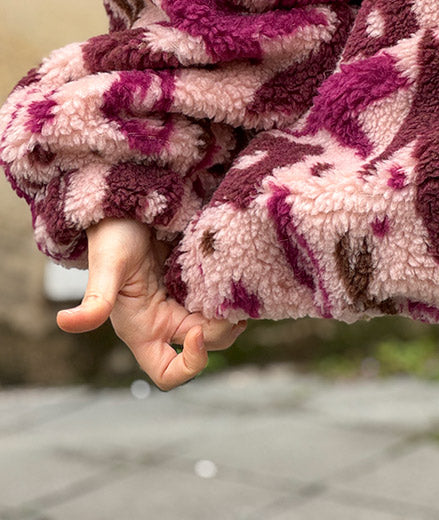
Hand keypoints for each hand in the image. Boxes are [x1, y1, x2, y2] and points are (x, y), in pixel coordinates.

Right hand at [56, 218, 245, 389]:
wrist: (127, 201)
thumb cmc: (111, 235)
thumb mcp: (106, 266)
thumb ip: (95, 299)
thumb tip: (64, 323)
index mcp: (143, 329)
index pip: (168, 373)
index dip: (190, 364)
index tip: (199, 332)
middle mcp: (166, 321)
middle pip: (206, 345)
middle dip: (223, 329)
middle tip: (235, 302)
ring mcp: (184, 300)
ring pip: (219, 322)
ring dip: (232, 311)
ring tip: (239, 289)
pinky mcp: (197, 279)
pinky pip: (221, 295)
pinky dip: (232, 290)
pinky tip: (237, 273)